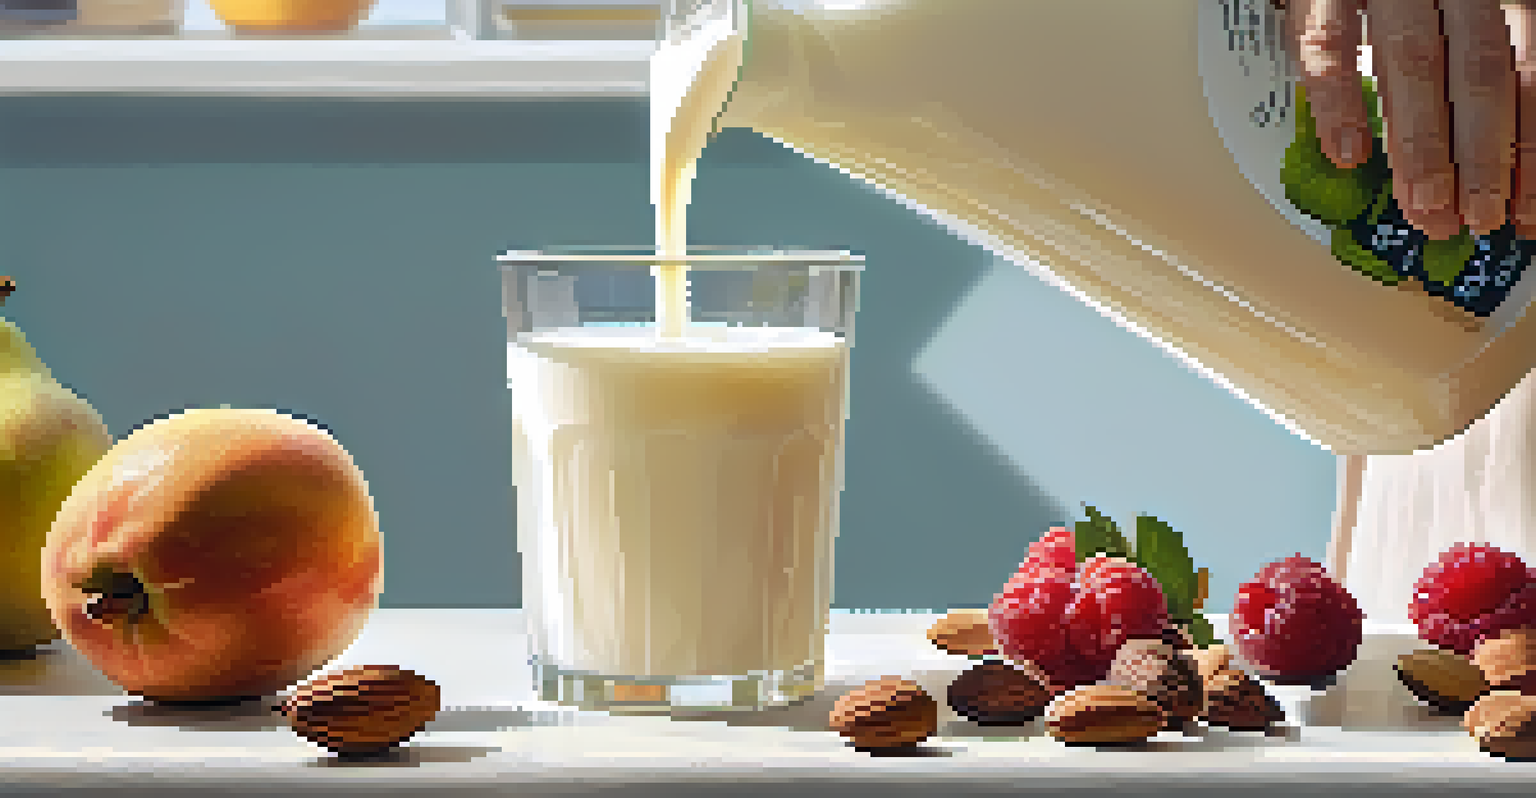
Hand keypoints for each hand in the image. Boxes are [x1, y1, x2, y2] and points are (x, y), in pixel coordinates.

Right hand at [1286, 0, 1518, 238]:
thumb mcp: (1458, 15)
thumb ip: (1476, 71)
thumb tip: (1499, 154)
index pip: (1527, 73)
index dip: (1528, 149)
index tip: (1526, 208)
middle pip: (1478, 74)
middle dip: (1482, 156)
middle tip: (1478, 217)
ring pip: (1414, 65)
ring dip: (1420, 144)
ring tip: (1423, 203)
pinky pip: (1330, 43)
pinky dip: (1337, 99)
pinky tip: (1347, 149)